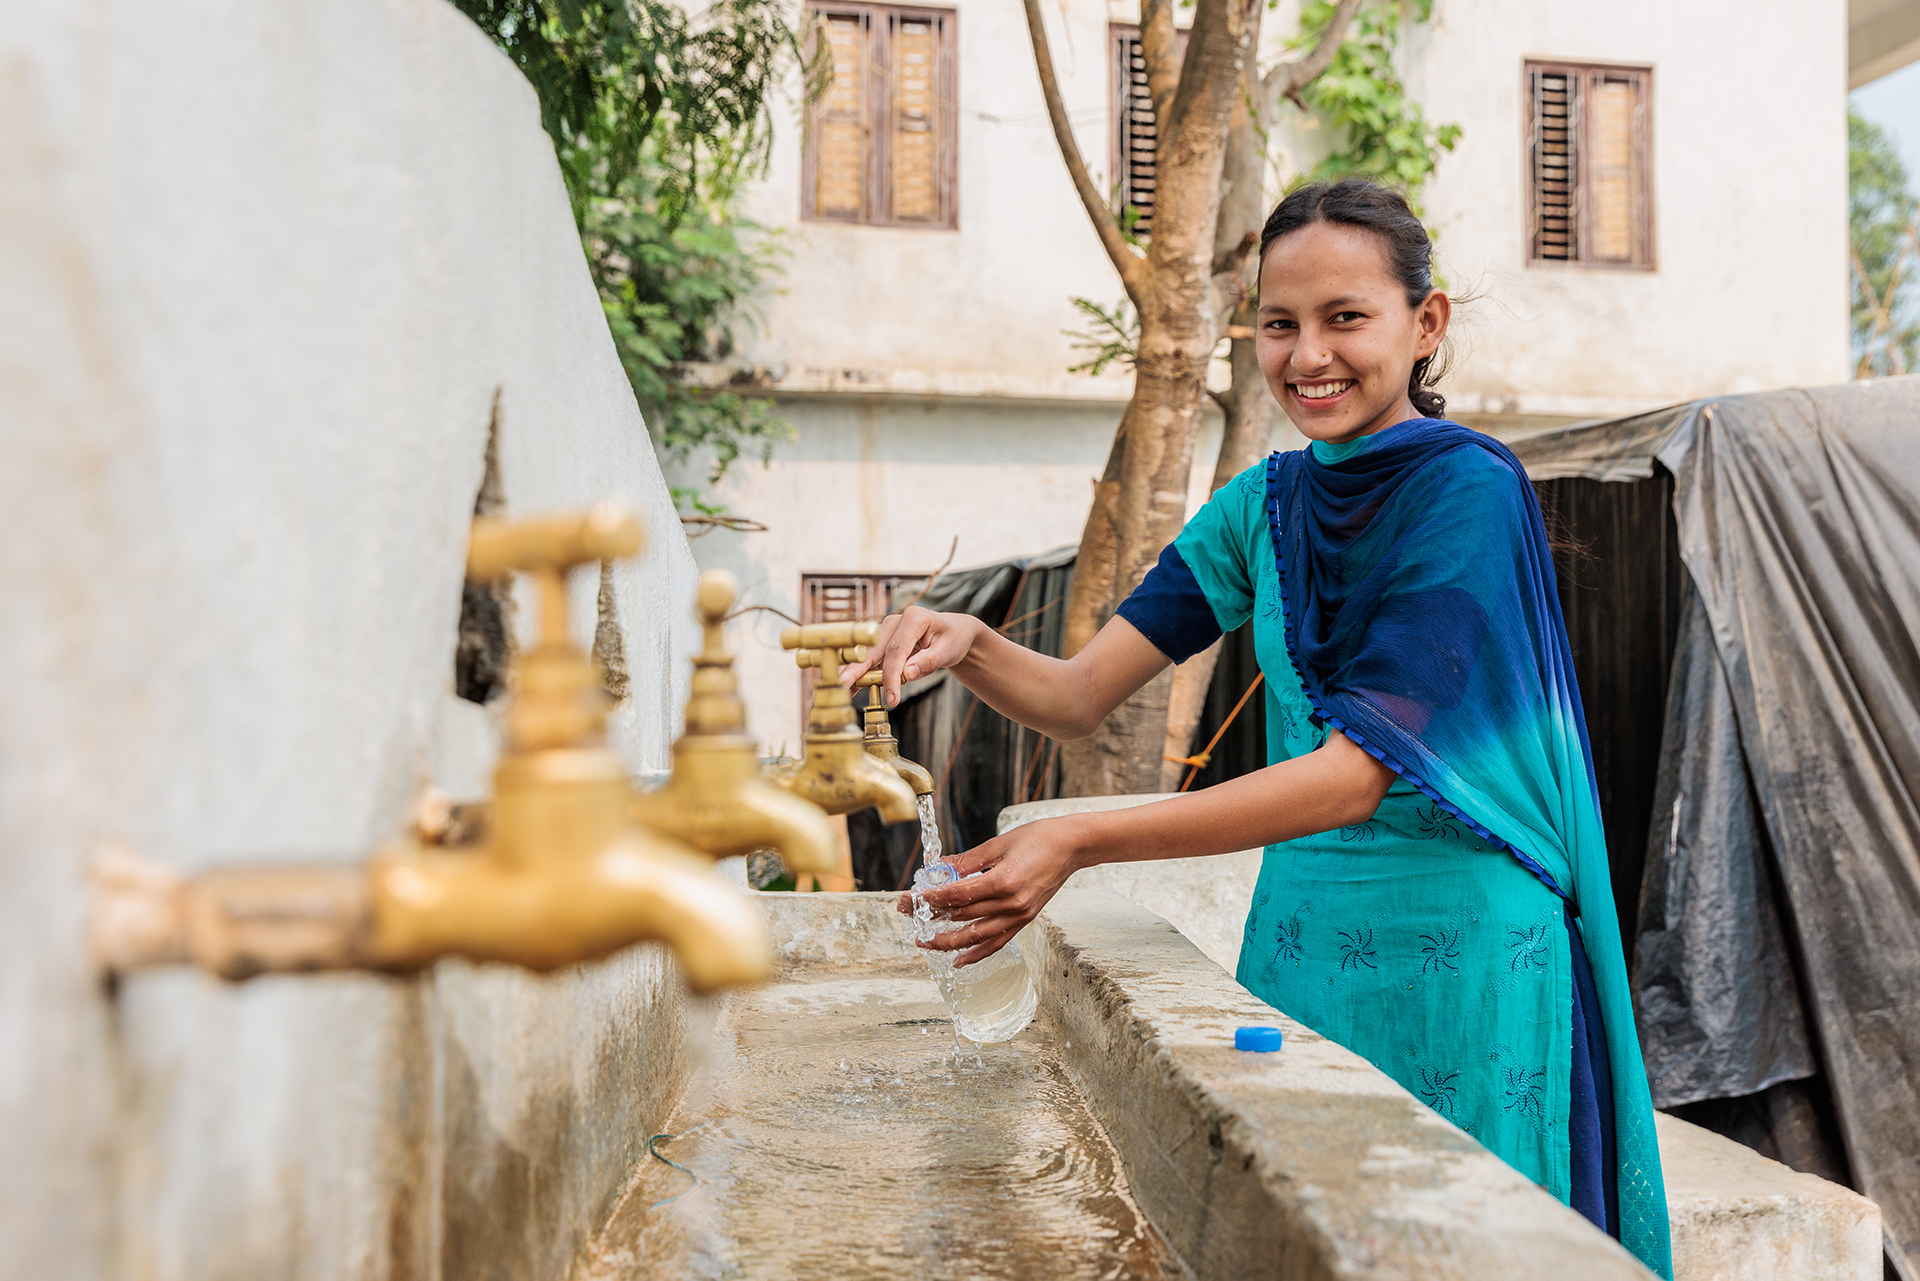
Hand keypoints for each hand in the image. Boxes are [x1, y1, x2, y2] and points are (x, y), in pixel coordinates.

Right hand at [841, 606, 983, 707]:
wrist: (953, 633)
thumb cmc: (953, 639)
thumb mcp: (949, 650)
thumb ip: (929, 661)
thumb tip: (907, 674)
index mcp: (913, 618)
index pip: (896, 649)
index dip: (891, 675)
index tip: (893, 697)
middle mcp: (894, 621)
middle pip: (874, 649)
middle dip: (858, 670)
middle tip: (843, 687)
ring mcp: (885, 631)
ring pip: (867, 655)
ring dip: (854, 673)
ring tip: (841, 691)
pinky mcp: (882, 643)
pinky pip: (870, 661)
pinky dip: (861, 675)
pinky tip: (849, 689)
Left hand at [894, 817, 1084, 966]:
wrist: (1071, 846)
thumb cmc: (1037, 839)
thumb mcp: (997, 844)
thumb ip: (966, 861)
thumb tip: (938, 868)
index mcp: (1003, 880)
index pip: (956, 895)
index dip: (929, 898)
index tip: (910, 898)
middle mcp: (1011, 903)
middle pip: (962, 915)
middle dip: (930, 915)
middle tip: (907, 913)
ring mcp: (1019, 915)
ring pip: (977, 936)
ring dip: (948, 942)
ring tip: (925, 941)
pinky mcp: (1025, 920)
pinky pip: (997, 942)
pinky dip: (977, 954)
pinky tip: (959, 961)